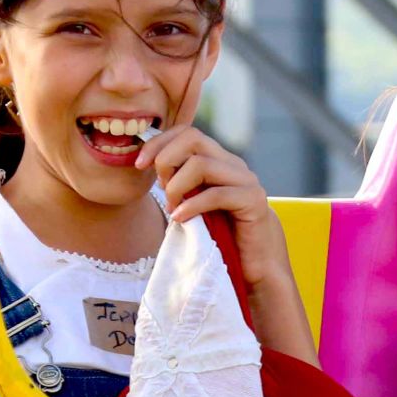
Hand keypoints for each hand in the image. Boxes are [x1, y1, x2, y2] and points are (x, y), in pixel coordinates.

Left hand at [145, 126, 289, 291]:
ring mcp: (245, 180)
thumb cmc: (221, 235)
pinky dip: (192, 206)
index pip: (186, 132)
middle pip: (193, 138)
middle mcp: (233, 164)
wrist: (256, 263)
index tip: (139, 164)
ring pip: (201, 164)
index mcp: (218, 160)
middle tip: (159, 187)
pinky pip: (216, 194)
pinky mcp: (253, 200)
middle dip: (166, 159)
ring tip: (173, 209)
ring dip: (177, 186)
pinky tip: (181, 219)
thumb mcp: (194, 204)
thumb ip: (179, 184)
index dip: (159, 142)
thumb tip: (147, 166)